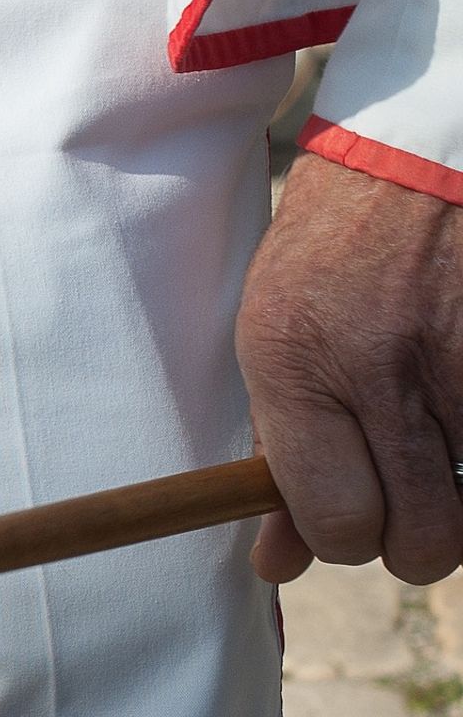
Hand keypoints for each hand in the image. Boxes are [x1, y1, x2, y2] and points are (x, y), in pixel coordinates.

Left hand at [236, 152, 462, 583]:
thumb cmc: (334, 252)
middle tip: (409, 497)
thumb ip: (281, 461)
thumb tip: (276, 568)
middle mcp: (385, 366)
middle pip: (425, 540)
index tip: (353, 518)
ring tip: (440, 442)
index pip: (340, 524)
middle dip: (416, 539)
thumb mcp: (275, 343)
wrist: (418, 148)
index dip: (349, 539)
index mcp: (300, 367)